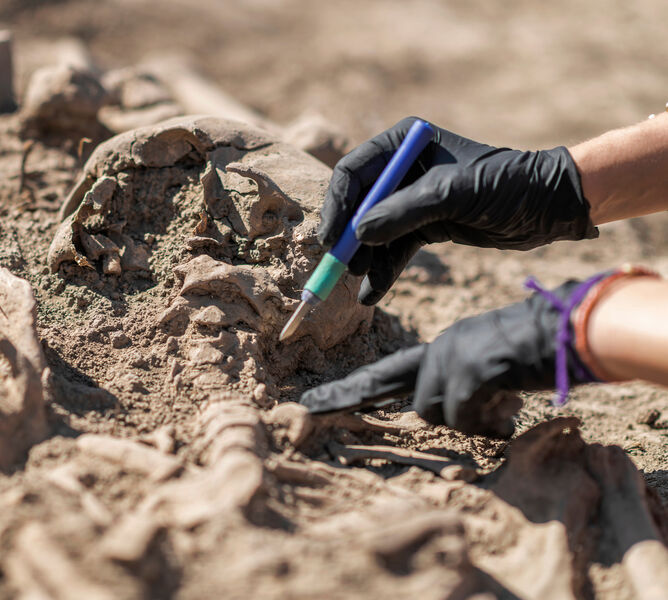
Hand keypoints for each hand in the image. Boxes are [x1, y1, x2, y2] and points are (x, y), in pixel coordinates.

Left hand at [300, 279, 593, 435]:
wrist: (574, 327)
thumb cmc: (542, 348)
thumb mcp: (494, 369)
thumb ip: (465, 390)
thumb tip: (452, 414)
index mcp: (444, 346)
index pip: (388, 371)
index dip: (355, 389)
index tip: (320, 400)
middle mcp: (440, 348)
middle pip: (382, 380)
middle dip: (345, 397)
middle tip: (307, 408)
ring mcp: (451, 358)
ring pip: (432, 412)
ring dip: (466, 420)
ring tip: (503, 404)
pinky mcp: (468, 371)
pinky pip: (461, 417)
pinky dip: (488, 424)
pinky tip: (510, 410)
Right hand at [319, 117, 597, 304]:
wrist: (550, 207)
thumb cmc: (506, 185)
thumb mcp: (452, 195)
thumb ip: (402, 213)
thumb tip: (359, 235)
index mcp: (404, 144)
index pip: (354, 172)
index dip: (337, 205)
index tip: (331, 237)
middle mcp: (403, 169)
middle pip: (358, 204)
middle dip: (348, 236)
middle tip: (339, 265)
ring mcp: (413, 199)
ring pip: (374, 231)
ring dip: (364, 258)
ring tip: (359, 282)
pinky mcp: (426, 226)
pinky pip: (394, 249)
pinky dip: (383, 271)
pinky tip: (372, 293)